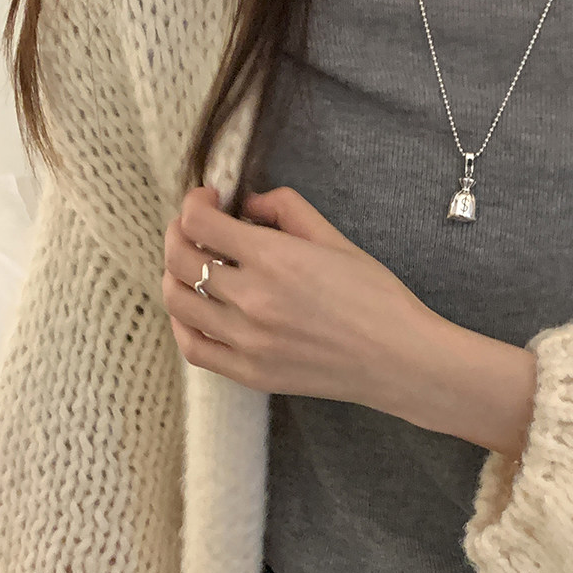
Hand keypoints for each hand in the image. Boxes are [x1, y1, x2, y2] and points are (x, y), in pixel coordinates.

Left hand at [162, 185, 437, 416]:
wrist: (398, 358)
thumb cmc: (375, 296)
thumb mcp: (334, 238)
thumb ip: (286, 208)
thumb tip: (247, 204)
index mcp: (274, 259)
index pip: (199, 222)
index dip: (194, 203)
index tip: (208, 199)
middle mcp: (252, 300)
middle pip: (180, 259)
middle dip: (179, 233)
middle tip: (193, 227)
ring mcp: (247, 341)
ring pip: (178, 302)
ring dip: (174, 276)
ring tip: (191, 266)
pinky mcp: (250, 373)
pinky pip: (194, 348)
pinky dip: (183, 324)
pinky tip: (194, 309)